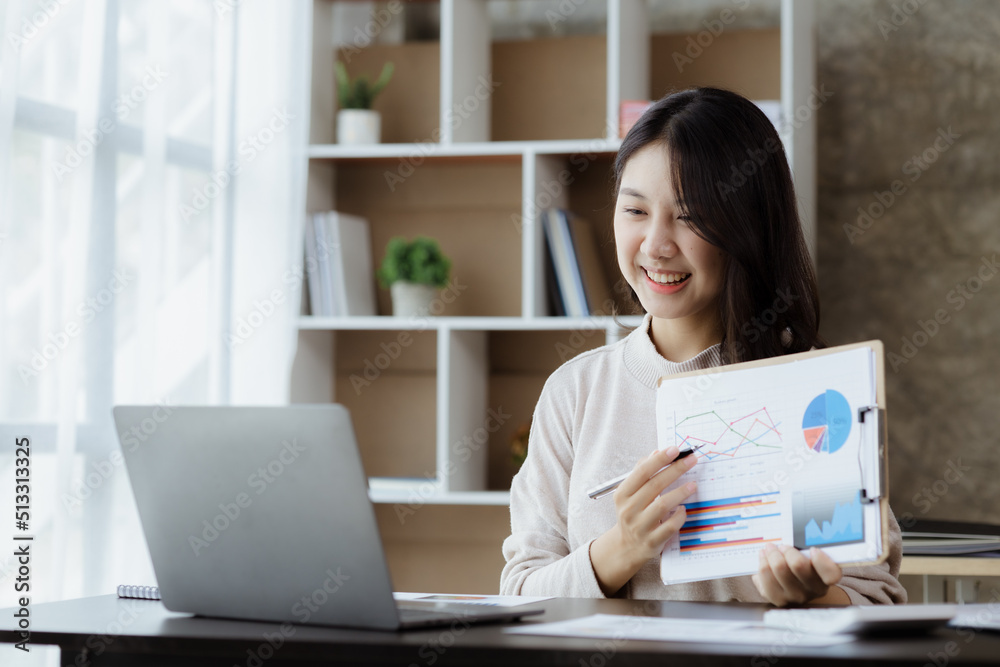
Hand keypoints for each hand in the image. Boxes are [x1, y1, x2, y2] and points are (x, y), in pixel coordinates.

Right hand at [590, 447, 697, 595]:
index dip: (659, 460)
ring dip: (680, 492)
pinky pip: (670, 526)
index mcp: (622, 494)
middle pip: (654, 485)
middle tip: (691, 460)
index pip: (641, 472)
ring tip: (693, 484)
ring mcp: (640, 526)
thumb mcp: (629, 494)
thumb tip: (656, 453)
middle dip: (675, 470)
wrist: (627, 546)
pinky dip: (679, 516)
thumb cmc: (632, 514)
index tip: (674, 449)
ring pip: (662, 505)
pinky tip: (684, 508)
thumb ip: (641, 473)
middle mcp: (629, 509)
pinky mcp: (652, 541)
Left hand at [752, 544, 847, 605]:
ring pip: (778, 568)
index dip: (821, 560)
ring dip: (771, 554)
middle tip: (782, 546)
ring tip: (769, 549)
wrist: (792, 585)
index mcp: (826, 579)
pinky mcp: (778, 599)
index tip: (813, 549)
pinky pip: (765, 577)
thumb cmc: (802, 564)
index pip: (831, 574)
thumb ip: (806, 548)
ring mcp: (795, 597)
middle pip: (798, 564)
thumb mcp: (809, 557)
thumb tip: (796, 531)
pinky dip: (762, 563)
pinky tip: (763, 558)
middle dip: (786, 550)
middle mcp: (813, 591)